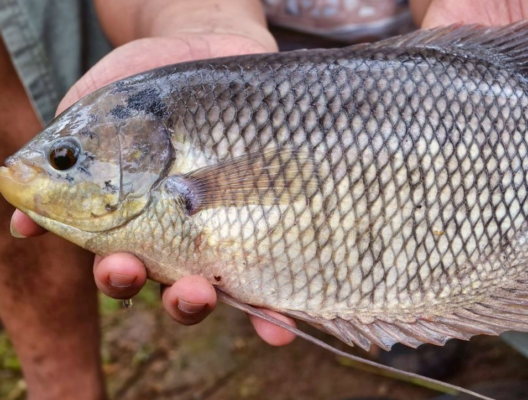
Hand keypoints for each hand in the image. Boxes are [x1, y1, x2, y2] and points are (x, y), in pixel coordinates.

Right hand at [10, 0, 295, 345]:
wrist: (199, 46)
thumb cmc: (141, 85)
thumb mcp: (93, 115)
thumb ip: (65, 165)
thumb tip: (24, 224)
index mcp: (140, 222)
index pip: (127, 265)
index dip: (122, 276)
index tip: (122, 265)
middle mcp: (187, 237)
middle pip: (179, 287)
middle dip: (179, 298)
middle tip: (185, 289)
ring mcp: (233, 228)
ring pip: (228, 285)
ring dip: (228, 302)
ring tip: (226, 297)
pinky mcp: (274, 214)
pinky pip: (282, 265)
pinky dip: (277, 303)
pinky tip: (280, 322)